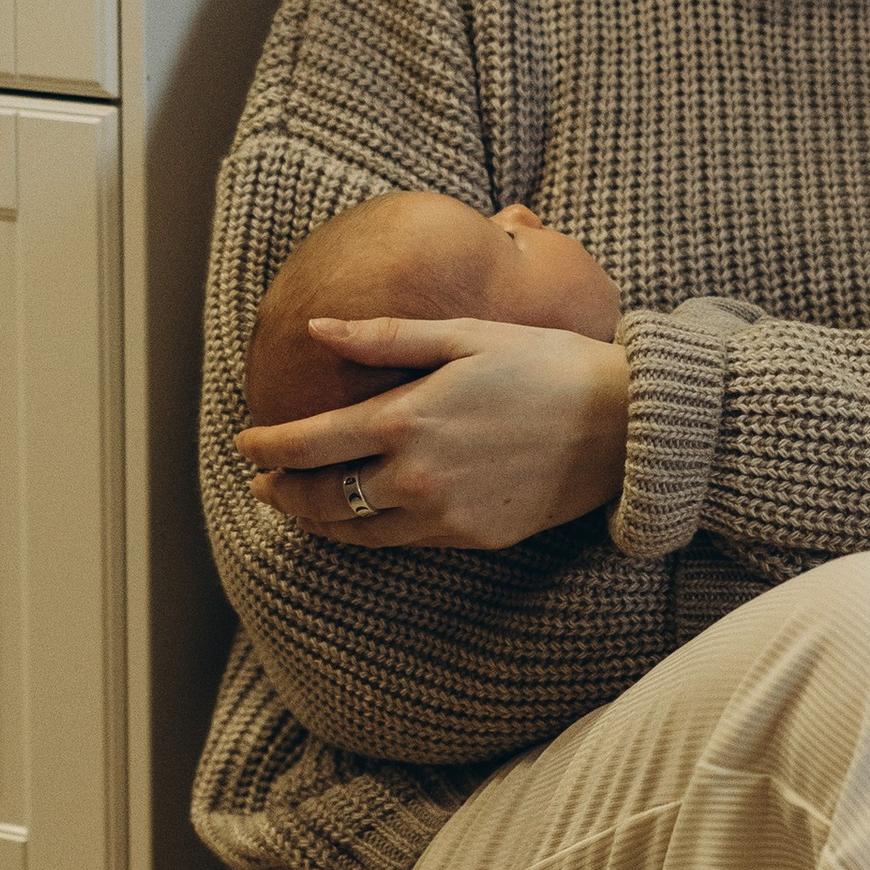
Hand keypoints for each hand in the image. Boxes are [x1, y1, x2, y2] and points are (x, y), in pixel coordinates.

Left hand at [237, 315, 632, 550]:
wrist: (622, 426)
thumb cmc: (547, 365)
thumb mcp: (465, 335)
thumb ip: (386, 337)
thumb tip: (318, 328)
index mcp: (405, 419)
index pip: (308, 444)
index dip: (267, 448)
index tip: (246, 445)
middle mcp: (414, 476)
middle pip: (320, 498)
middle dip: (282, 491)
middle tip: (263, 483)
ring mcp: (443, 515)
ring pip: (355, 532)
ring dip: (317, 521)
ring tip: (301, 507)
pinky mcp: (472, 538)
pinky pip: (403, 542)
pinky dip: (370, 532)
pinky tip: (365, 517)